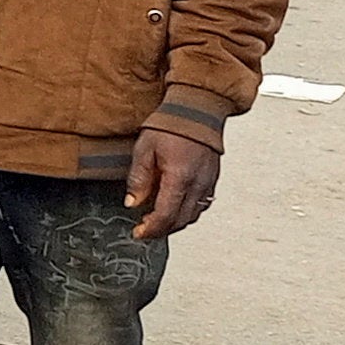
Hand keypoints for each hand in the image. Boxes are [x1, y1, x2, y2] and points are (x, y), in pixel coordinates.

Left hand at [125, 125, 220, 240]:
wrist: (197, 111)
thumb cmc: (170, 126)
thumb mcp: (144, 149)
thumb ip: (139, 178)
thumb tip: (132, 203)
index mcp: (180, 177)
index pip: (165, 215)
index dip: (151, 229)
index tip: (138, 233)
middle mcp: (198, 184)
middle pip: (180, 220)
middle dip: (161, 230)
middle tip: (144, 230)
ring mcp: (208, 183)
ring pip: (192, 216)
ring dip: (174, 223)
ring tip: (155, 221)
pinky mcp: (212, 180)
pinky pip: (201, 205)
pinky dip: (186, 213)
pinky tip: (173, 208)